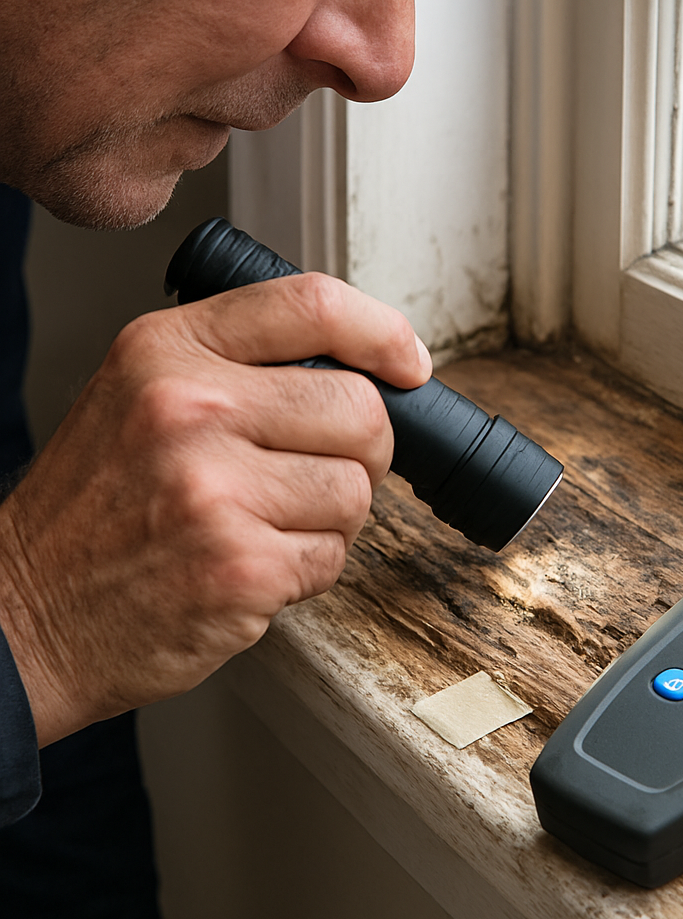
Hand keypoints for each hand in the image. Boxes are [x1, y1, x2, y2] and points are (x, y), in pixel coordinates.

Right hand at [0, 273, 431, 745]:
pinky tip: (250, 566)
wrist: (28, 613)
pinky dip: (307, 569)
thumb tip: (366, 370)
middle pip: (362, 411)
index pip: (311, 305)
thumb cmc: (96, 507)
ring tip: (263, 525)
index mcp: (168, 351)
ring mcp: (215, 493)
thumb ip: (242, 368)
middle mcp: (190, 410)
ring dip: (329, 518)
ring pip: (356, 491)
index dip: (382, 332)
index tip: (409, 363)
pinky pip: (333, 557)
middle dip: (361, 450)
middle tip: (315, 472)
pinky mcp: (240, 569)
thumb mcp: (142, 395)